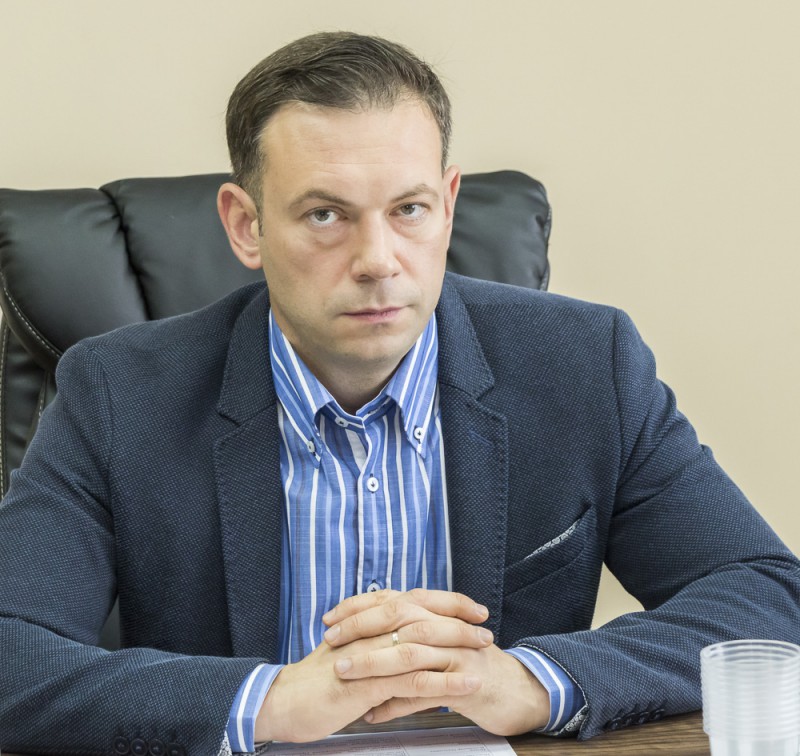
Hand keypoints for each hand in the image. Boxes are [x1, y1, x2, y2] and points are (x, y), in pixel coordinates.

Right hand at [254, 590, 491, 742]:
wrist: (283, 701)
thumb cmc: (316, 680)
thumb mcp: (348, 650)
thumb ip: (372, 638)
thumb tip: (396, 634)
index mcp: (367, 620)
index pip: (413, 600)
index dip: (446, 602)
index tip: (473, 609)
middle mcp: (371, 630)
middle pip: (422, 614)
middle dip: (459, 619)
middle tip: (486, 627)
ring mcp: (371, 654)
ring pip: (423, 643)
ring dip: (459, 646)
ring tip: (486, 652)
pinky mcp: (370, 683)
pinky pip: (415, 680)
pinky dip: (446, 681)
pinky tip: (467, 685)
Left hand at [324, 588, 549, 735]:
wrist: (516, 690)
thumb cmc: (470, 667)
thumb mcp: (442, 641)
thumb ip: (411, 631)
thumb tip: (371, 627)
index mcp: (437, 613)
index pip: (393, 598)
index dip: (358, 605)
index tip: (329, 618)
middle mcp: (446, 626)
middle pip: (398, 616)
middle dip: (361, 626)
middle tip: (331, 639)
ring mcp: (457, 653)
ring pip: (409, 653)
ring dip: (372, 662)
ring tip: (342, 672)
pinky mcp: (465, 683)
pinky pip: (425, 693)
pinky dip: (395, 705)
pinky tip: (371, 715)